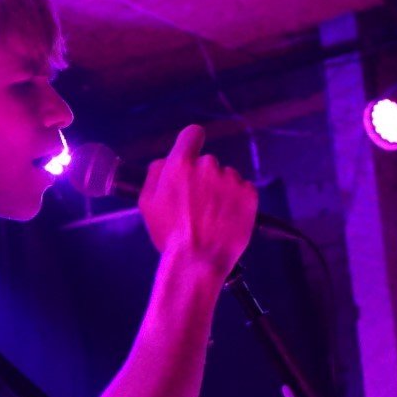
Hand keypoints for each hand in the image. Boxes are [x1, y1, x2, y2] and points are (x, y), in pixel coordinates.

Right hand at [139, 125, 257, 278]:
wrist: (198, 262)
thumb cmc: (170, 235)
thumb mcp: (147, 203)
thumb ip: (155, 173)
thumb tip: (165, 160)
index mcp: (181, 165)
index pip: (192, 134)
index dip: (192, 143)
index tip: (192, 154)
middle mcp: (208, 166)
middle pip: (207, 162)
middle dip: (203, 178)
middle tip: (196, 204)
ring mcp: (231, 180)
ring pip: (226, 177)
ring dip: (221, 191)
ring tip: (212, 217)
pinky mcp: (249, 194)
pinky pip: (242, 190)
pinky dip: (236, 202)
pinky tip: (226, 219)